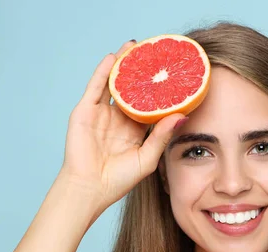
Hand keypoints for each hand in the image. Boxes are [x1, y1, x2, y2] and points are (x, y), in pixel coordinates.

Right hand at [59, 40, 185, 213]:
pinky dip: (103, 72)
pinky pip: (96, 87)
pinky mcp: (85, 111)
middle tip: (155, 53)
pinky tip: (114, 58)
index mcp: (135, 130)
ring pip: (114, 84)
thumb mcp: (148, 157)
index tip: (173, 74)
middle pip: (132, 89)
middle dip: (142, 71)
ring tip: (136, 46)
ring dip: (123, 65)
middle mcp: (119, 119)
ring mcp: (101, 113)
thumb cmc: (119, 180)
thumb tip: (182, 116)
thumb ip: (162, 136)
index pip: (150, 104)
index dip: (160, 90)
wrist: (90, 189)